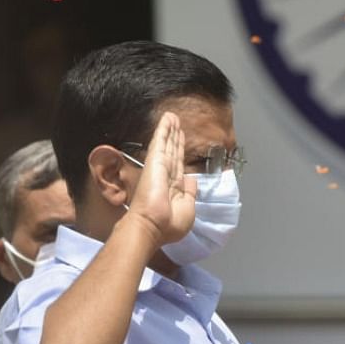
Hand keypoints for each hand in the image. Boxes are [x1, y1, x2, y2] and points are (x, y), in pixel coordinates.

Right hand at [126, 113, 196, 244]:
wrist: (152, 227)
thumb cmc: (168, 224)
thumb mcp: (188, 210)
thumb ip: (191, 193)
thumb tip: (192, 180)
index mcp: (174, 188)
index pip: (178, 165)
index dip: (180, 151)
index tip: (180, 140)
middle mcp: (166, 176)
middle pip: (173, 151)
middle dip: (175, 137)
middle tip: (176, 122)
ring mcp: (159, 168)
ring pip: (167, 144)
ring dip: (169, 129)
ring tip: (172, 116)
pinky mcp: (154, 162)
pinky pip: (160, 141)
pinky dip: (163, 129)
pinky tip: (167, 118)